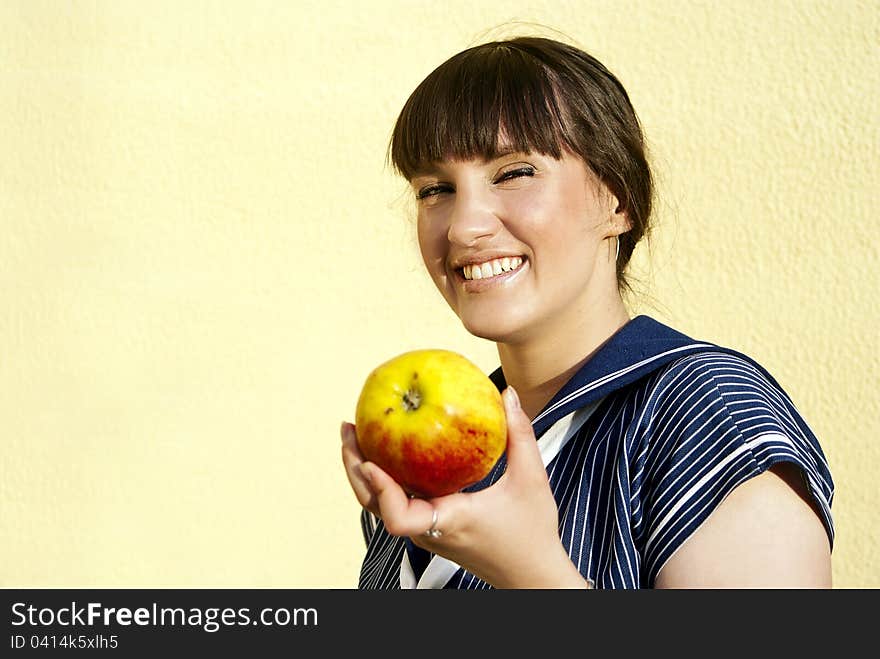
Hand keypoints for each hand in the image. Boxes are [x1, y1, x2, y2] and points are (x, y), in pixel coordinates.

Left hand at [340, 386, 589, 587]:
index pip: (398, 517)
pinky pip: (394, 502)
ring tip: (356, 434)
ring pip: (379, 504)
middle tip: (348, 428)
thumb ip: (520, 435)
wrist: (530, 574)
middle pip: (374, 504)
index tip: (370, 462)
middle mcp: (428, 530)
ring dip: (363, 471)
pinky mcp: (427, 528)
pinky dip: (382, 477)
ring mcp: (424, 531)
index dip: (380, 489)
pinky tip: (386, 449)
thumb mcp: (531, 479)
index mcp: (448, 521)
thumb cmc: (533, 533)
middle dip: (355, 466)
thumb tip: (509, 394)